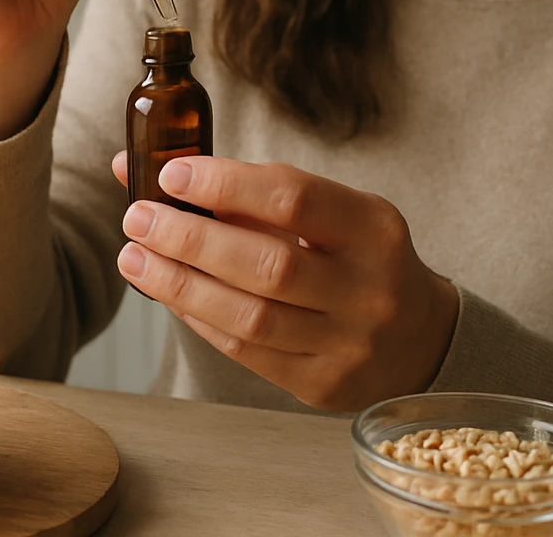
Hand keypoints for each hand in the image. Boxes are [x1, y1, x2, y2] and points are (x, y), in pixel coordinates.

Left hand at [110, 154, 460, 410]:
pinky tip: (169, 293)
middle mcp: (367, 288)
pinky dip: (199, 318)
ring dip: (180, 285)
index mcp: (373, 229)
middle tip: (138, 218)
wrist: (419, 338)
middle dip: (190, 239)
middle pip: (267, 264)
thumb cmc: (359, 259)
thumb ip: (254, 191)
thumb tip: (158, 169)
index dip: (227, 183)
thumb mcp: (333, 214)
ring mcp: (348, 343)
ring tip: (134, 258)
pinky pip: (246, 351)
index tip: (172, 174)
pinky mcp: (321, 383)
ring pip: (250, 317)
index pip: (294, 197)